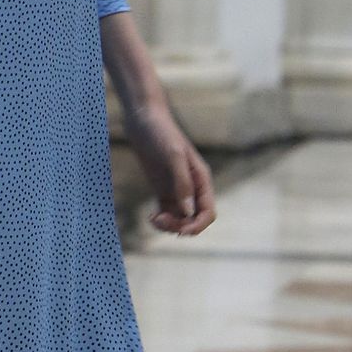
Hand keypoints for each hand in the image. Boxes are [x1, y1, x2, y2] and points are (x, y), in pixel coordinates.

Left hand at [123, 100, 216, 236]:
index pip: (208, 212)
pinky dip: (160, 219)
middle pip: (193, 219)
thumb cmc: (161, 132)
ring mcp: (176, 188)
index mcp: (201, 179)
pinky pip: (166, 212)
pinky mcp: (162, 188)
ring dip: (169, 225)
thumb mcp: (173, 156)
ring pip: (179, 218)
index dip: (198, 225)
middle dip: (180, 226)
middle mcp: (192, 186)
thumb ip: (182, 183)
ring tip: (153, 219)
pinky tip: (150, 217)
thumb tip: (188, 212)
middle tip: (159, 220)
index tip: (182, 232)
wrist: (144, 119)